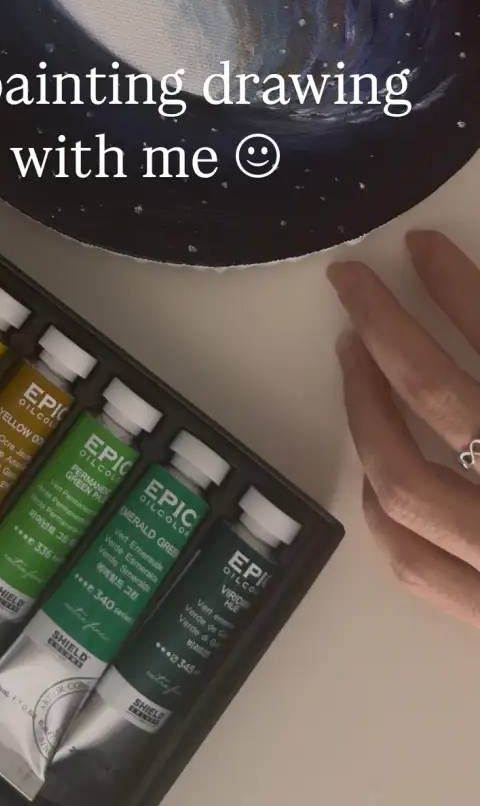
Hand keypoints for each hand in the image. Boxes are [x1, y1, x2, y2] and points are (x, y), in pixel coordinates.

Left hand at [329, 233, 479, 626]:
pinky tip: (373, 467)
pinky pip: (414, 562)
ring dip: (365, 405)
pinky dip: (382, 506)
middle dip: (385, 325)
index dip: (458, 284)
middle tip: (350, 278)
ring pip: (404, 477)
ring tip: (352, 353)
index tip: (421, 246)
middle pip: (438, 396)